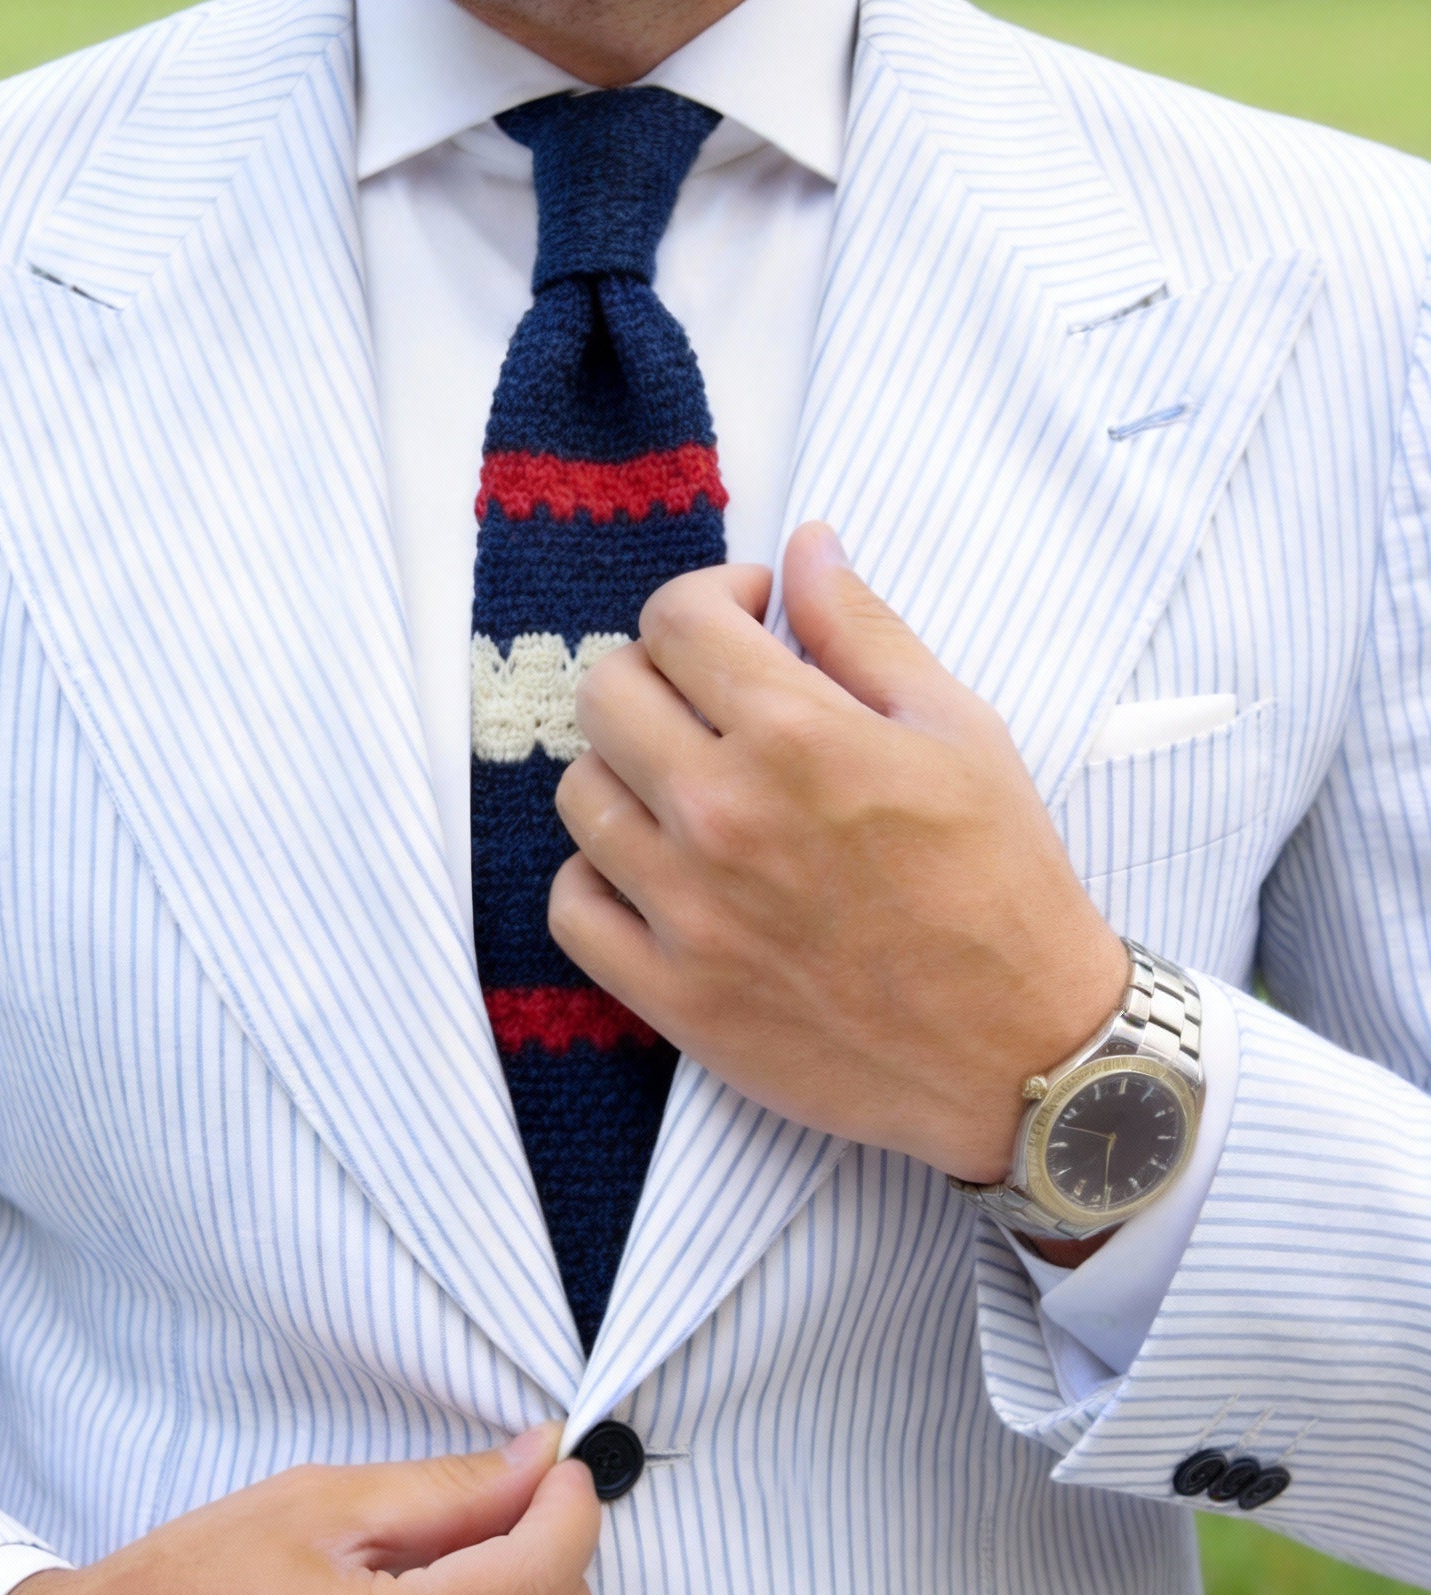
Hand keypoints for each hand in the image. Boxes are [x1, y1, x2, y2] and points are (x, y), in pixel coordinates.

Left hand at [549, 521, 1128, 1185]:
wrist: (1020, 1049)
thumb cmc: (1002, 883)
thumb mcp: (958, 730)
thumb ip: (864, 630)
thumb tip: (804, 545)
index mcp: (796, 735)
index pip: (675, 619)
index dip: (709, 600)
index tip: (745, 621)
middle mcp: (723, 815)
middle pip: (605, 695)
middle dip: (655, 675)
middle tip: (708, 702)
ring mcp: (687, 911)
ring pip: (579, 796)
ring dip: (625, 774)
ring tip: (686, 789)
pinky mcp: (672, 995)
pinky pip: (572, 909)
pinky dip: (597, 879)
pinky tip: (653, 871)